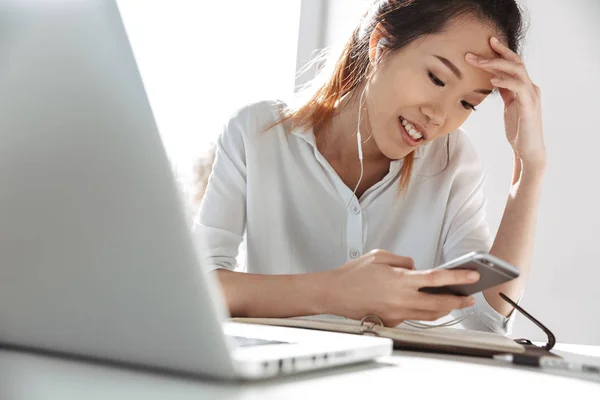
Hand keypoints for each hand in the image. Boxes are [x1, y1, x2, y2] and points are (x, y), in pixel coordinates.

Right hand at [323, 250, 479, 326]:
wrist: (333, 294)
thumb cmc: (352, 275)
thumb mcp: (379, 256)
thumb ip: (403, 261)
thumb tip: (416, 268)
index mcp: (400, 280)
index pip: (438, 279)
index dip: (459, 277)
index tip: (472, 275)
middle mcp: (402, 299)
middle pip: (440, 303)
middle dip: (459, 300)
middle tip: (469, 297)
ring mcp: (397, 313)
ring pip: (430, 314)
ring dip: (445, 309)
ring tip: (453, 302)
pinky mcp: (392, 321)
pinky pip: (414, 317)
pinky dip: (423, 312)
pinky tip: (426, 305)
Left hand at [466, 37, 545, 169]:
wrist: (528, 150)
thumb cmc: (519, 129)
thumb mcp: (509, 107)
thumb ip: (505, 92)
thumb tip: (494, 80)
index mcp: (524, 86)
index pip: (512, 64)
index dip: (500, 52)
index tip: (487, 42)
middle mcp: (530, 87)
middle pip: (515, 62)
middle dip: (496, 54)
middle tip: (475, 51)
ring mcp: (531, 95)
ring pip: (517, 71)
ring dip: (497, 65)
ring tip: (480, 62)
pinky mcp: (529, 106)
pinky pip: (518, 88)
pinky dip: (506, 81)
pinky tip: (492, 80)